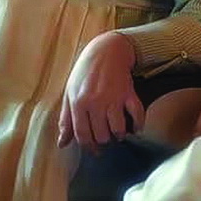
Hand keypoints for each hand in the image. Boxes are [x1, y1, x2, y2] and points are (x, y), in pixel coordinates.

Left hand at [58, 32, 143, 152]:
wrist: (106, 50)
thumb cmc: (85, 73)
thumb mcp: (69, 94)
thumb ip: (66, 120)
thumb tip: (62, 144)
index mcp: (78, 104)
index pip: (83, 135)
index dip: (89, 147)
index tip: (94, 150)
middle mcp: (95, 103)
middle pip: (101, 135)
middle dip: (104, 141)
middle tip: (105, 137)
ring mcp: (113, 98)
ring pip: (117, 129)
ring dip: (119, 135)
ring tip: (118, 133)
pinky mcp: (129, 93)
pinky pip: (136, 114)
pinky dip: (138, 125)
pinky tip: (136, 129)